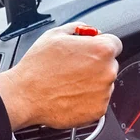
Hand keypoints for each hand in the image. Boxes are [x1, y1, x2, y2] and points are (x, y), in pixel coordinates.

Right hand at [0, 22, 121, 130]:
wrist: (25, 95)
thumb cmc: (37, 66)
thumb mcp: (55, 34)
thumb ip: (79, 28)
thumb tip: (90, 32)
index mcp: (101, 50)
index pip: (114, 43)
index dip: (99, 45)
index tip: (88, 51)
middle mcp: (108, 72)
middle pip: (109, 64)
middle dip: (95, 65)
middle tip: (72, 68)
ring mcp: (104, 93)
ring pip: (103, 84)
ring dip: (91, 83)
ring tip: (68, 82)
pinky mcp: (97, 111)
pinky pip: (97, 102)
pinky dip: (87, 100)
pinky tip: (69, 95)